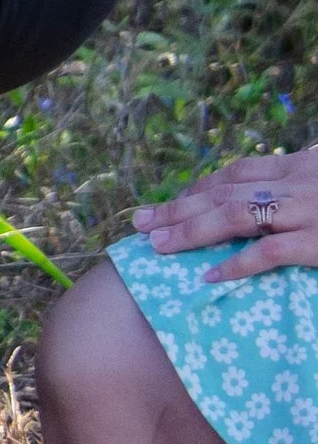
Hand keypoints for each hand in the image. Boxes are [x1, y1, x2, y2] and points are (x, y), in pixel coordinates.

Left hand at [133, 144, 317, 282]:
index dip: (202, 186)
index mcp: (299, 167)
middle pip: (224, 193)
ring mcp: (305, 212)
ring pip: (235, 216)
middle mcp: (296, 184)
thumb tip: (275, 198)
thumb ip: (303, 186)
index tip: (175, 200)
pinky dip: (238, 264)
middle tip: (142, 221)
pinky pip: (270, 252)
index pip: (239, 172)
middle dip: (179, 208)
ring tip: (159, 245)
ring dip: (192, 230)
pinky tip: (209, 276)